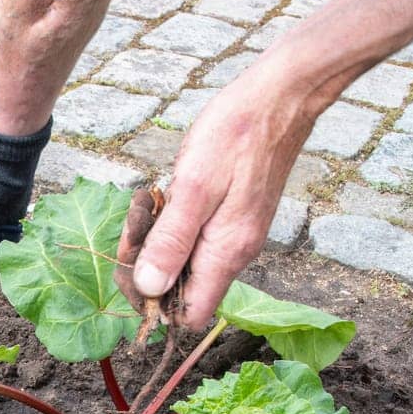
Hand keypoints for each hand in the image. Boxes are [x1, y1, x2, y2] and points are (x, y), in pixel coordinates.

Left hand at [115, 60, 323, 327]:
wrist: (280, 98)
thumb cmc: (236, 135)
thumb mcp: (193, 188)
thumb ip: (171, 242)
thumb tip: (149, 288)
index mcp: (225, 254)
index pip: (191, 316)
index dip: (156, 306)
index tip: (132, 274)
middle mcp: (235, 253)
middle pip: (185, 290)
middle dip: (152, 269)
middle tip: (135, 230)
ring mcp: (238, 234)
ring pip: (189, 261)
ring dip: (162, 243)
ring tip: (149, 207)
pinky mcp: (236, 216)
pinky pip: (198, 237)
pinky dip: (176, 225)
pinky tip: (168, 198)